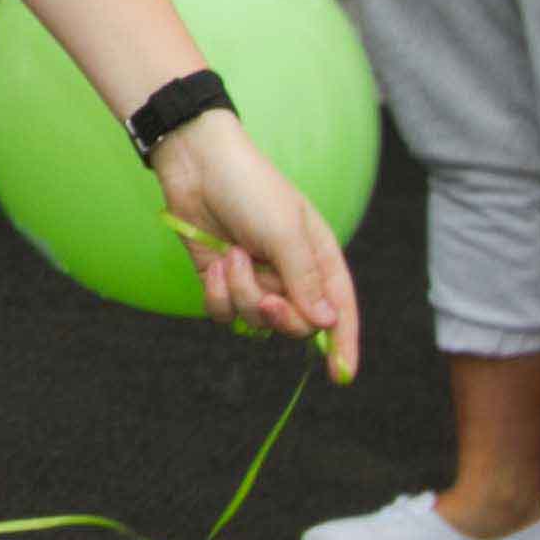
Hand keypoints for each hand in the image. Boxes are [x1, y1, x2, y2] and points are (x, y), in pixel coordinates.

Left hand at [153, 110, 358, 381]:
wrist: (197, 164)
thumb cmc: (250, 187)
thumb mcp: (285, 231)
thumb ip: (305, 280)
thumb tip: (325, 323)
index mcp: (318, 259)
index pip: (338, 310)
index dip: (343, 344)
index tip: (342, 375)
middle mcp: (288, 274)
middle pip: (295, 323)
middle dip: (279, 317)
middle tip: (266, 301)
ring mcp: (253, 278)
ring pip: (254, 319)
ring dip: (240, 292)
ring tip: (231, 255)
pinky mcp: (220, 279)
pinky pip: (222, 311)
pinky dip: (217, 293)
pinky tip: (215, 262)